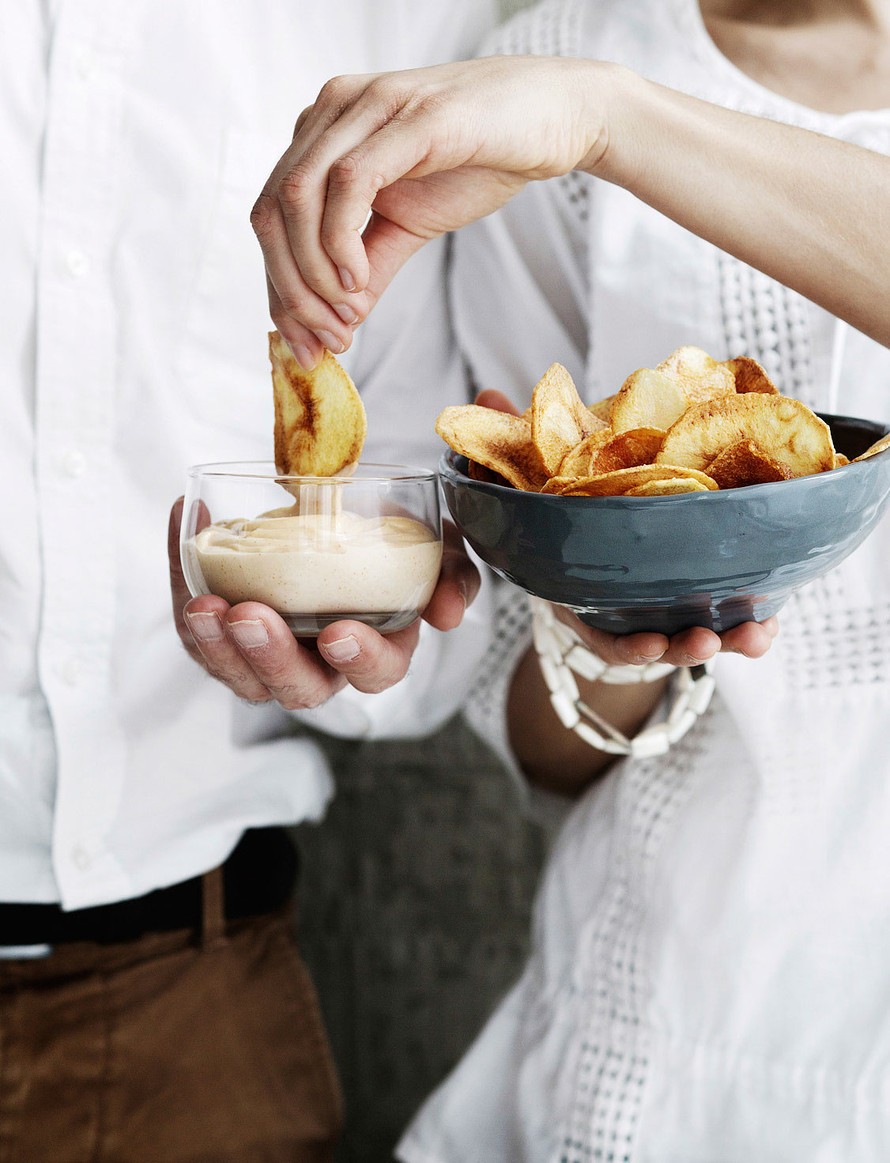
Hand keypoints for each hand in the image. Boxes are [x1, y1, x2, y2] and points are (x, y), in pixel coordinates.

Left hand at [168, 499, 479, 708]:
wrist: (341, 513)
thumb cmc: (393, 539)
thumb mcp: (436, 547)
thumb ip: (452, 573)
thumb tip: (448, 611)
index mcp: (376, 649)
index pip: (375, 673)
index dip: (360, 659)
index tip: (339, 631)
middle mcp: (321, 664)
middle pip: (297, 687)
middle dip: (271, 658)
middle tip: (249, 616)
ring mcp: (268, 654)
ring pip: (238, 674)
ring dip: (216, 646)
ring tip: (203, 603)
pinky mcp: (224, 632)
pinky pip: (198, 630)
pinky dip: (184, 583)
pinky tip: (187, 523)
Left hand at [250, 56, 613, 367]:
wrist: (554, 118)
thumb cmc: (482, 159)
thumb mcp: (411, 225)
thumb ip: (369, 268)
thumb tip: (337, 324)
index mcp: (325, 133)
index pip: (271, 216)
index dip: (279, 289)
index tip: (306, 348)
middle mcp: (334, 110)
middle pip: (270, 211)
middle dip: (290, 292)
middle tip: (326, 342)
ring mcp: (368, 107)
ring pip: (297, 198)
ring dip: (313, 275)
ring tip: (347, 317)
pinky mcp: (408, 117)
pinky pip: (348, 183)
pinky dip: (341, 242)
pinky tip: (359, 281)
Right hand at [476, 389, 778, 664]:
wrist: (588, 519)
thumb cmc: (556, 512)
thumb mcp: (530, 488)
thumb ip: (512, 452)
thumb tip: (488, 397)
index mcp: (583, 593)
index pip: (600, 631)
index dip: (624, 643)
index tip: (647, 643)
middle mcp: (624, 610)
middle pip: (655, 644)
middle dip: (682, 649)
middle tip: (704, 641)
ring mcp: (663, 606)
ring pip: (696, 634)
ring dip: (727, 639)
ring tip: (753, 635)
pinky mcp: (698, 593)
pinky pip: (727, 616)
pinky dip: (751, 623)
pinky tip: (768, 622)